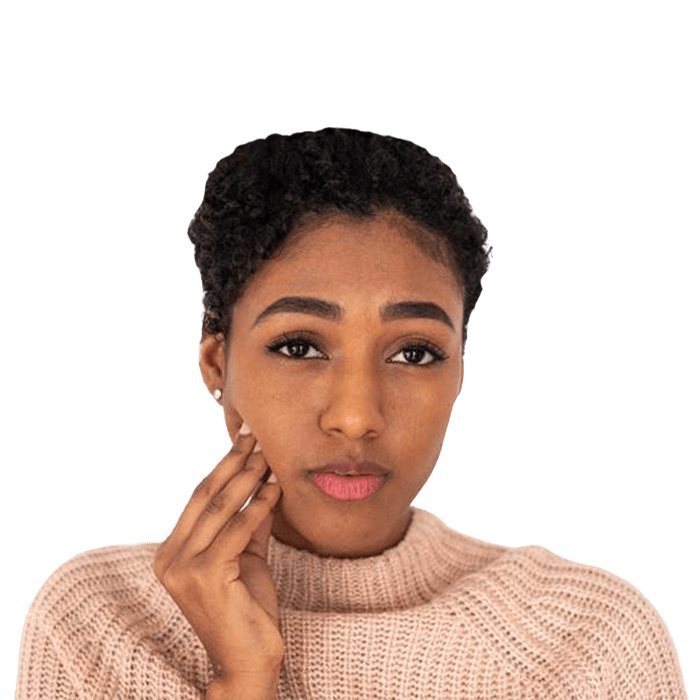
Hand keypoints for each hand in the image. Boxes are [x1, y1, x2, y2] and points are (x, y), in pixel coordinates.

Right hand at [153, 421, 283, 681]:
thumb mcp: (246, 556)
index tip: (244, 441)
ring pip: (219, 509)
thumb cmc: (247, 609)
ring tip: (267, 454)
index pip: (199, 498)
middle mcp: (169, 558)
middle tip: (255, 435)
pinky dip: (258, 506)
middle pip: (205, 497)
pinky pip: (236, 530)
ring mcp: (182, 568)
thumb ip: (247, 523)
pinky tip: (275, 489)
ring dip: (247, 477)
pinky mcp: (203, 576)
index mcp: (172, 552)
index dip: (223, 467)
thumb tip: (262, 481)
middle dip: (233, 463)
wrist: (248, 660)